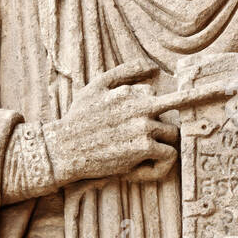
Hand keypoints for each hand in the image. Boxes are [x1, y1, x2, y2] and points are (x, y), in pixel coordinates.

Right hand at [43, 62, 177, 187]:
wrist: (64, 149)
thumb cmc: (78, 119)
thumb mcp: (97, 86)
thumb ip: (125, 72)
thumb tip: (153, 66)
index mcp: (131, 92)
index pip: (155, 97)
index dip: (145, 112)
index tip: (129, 125)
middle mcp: (141, 107)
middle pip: (171, 114)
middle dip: (159, 128)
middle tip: (138, 145)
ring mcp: (144, 127)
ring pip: (173, 134)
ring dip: (162, 146)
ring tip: (141, 159)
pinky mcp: (144, 148)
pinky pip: (169, 154)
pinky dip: (160, 165)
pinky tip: (140, 170)